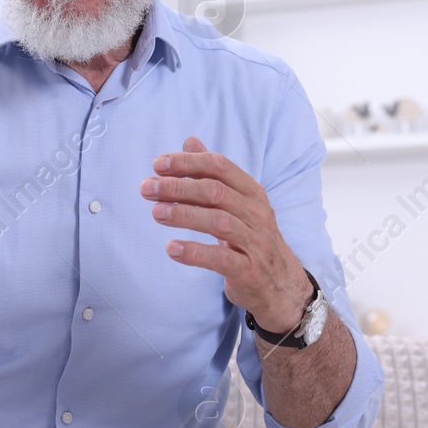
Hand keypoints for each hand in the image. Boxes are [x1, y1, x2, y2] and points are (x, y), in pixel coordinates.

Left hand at [140, 136, 311, 331]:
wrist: (281, 285)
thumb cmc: (251, 239)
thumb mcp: (237, 203)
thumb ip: (213, 174)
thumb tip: (189, 141)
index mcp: (252, 192)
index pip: (220, 166)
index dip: (188, 162)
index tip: (157, 164)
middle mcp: (256, 213)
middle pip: (216, 192)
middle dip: (178, 187)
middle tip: (147, 188)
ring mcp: (255, 242)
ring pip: (219, 222)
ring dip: (184, 215)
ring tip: (156, 212)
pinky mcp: (249, 271)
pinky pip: (220, 259)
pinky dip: (194, 252)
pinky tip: (171, 248)